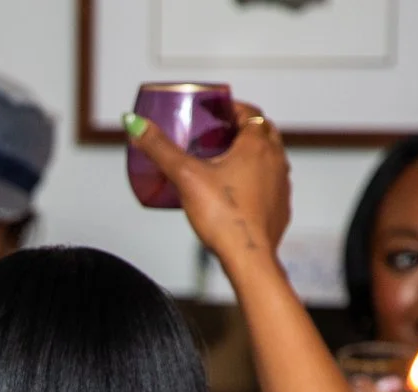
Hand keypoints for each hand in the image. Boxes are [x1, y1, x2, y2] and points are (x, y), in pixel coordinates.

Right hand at [125, 100, 289, 270]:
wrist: (249, 257)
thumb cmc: (223, 216)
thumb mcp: (185, 176)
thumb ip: (160, 149)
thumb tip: (135, 124)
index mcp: (257, 145)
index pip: (250, 112)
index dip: (234, 108)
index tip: (219, 111)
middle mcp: (276, 159)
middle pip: (263, 131)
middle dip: (243, 129)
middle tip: (221, 134)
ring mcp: (282, 184)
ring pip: (270, 158)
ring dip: (253, 154)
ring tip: (227, 162)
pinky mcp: (281, 207)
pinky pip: (271, 185)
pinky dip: (258, 180)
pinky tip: (238, 193)